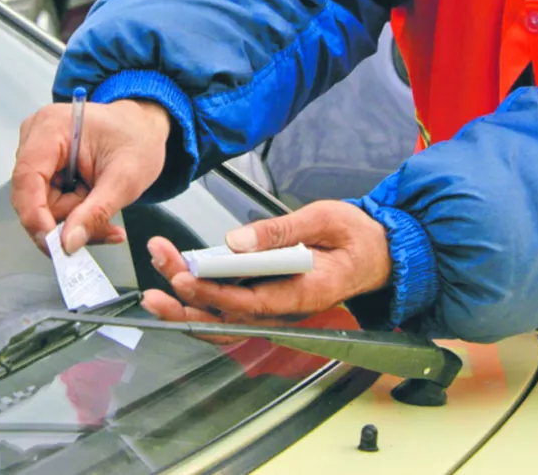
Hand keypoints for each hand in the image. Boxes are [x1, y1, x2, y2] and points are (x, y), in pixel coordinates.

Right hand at [12, 98, 169, 252]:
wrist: (142, 130)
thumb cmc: (137, 141)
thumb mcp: (126, 180)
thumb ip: (96, 213)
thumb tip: (68, 243)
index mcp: (51, 127)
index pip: (27, 178)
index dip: (36, 216)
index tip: (57, 246)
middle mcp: (34, 137)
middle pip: (33, 198)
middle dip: (67, 220)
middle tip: (104, 225)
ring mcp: (36, 153)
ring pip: (41, 207)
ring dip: (74, 217)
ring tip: (105, 206)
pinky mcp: (43, 168)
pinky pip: (49, 204)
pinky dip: (74, 214)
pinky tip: (95, 206)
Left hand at [140, 200, 391, 323]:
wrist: (379, 254)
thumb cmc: (356, 237)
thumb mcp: (325, 219)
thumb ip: (281, 231)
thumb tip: (237, 241)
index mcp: (305, 293)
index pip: (251, 302)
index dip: (214, 292)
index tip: (185, 276)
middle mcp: (287, 309)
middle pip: (227, 317)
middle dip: (187, 299)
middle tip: (158, 274)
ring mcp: (277, 308)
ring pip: (224, 318)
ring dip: (188, 300)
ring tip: (159, 271)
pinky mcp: (269, 300)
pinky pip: (231, 309)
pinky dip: (202, 296)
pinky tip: (179, 275)